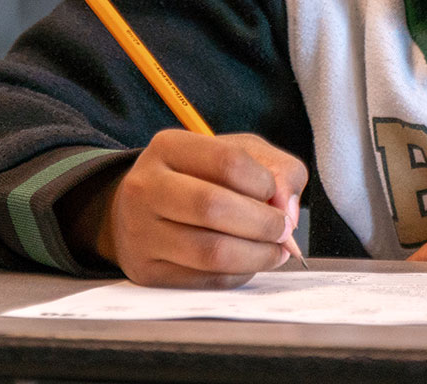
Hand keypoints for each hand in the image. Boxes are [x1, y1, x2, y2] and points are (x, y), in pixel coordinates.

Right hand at [75, 130, 306, 288]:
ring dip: (257, 255)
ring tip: (275, 250)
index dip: (263, 182)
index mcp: (168, 147)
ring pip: (210, 251)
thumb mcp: (238, 153)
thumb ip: (276, 169)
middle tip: (283, 230)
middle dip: (263, 223)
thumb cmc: (199, 178)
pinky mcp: (146, 271)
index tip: (274, 194)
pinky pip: (205, 280)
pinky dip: (239, 274)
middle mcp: (145, 187)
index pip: (228, 161)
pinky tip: (249, 262)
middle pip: (213, 207)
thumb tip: (287, 210)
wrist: (140, 210)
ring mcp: (141, 232)